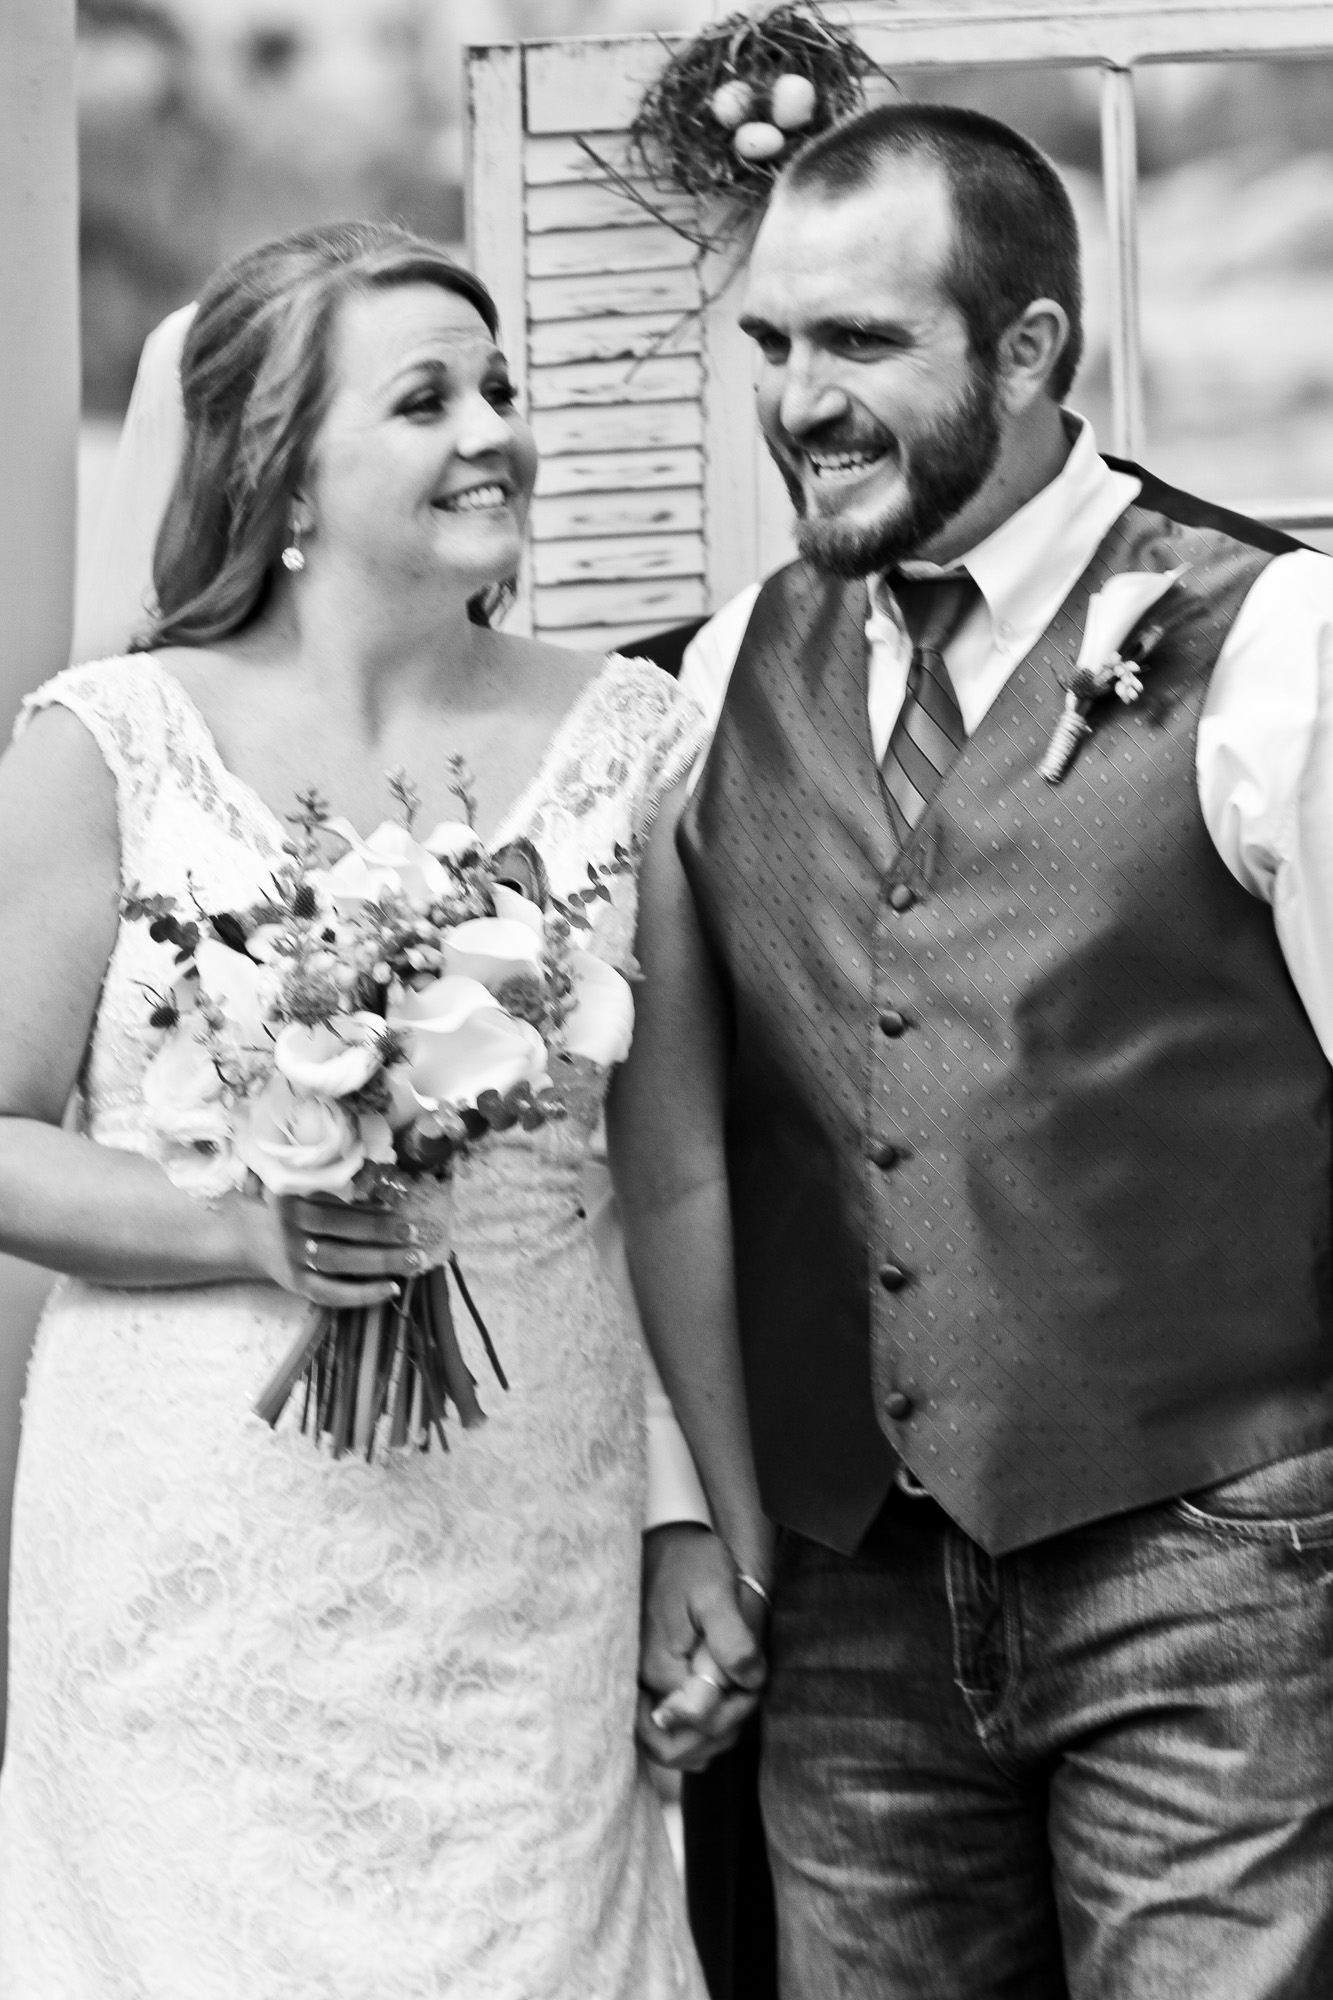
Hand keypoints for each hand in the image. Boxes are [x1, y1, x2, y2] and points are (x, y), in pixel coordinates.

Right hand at [244, 1189, 423, 1308]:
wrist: (246, 1236)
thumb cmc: (288, 1208)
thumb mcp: (305, 1194)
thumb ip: (339, 1200)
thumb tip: (387, 1205)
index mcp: (292, 1202)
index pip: (338, 1213)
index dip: (372, 1218)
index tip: (405, 1219)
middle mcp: (289, 1232)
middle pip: (341, 1239)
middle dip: (381, 1240)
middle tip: (415, 1240)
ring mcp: (291, 1261)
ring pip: (339, 1266)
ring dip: (378, 1265)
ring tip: (411, 1263)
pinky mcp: (295, 1284)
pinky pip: (330, 1293)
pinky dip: (361, 1294)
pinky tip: (390, 1289)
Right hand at [636, 1523, 768, 1772]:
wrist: (667, 1544)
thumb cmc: (692, 1564)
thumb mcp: (717, 1593)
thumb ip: (730, 1642)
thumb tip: (747, 1684)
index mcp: (660, 1667)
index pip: (697, 1724)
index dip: (733, 1713)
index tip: (751, 1685)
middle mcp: (642, 1685)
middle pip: (675, 1748)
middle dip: (720, 1733)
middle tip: (745, 1697)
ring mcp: (640, 1687)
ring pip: (669, 1747)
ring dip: (708, 1736)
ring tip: (733, 1699)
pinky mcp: (644, 1684)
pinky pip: (663, 1732)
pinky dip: (692, 1732)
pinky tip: (716, 1704)